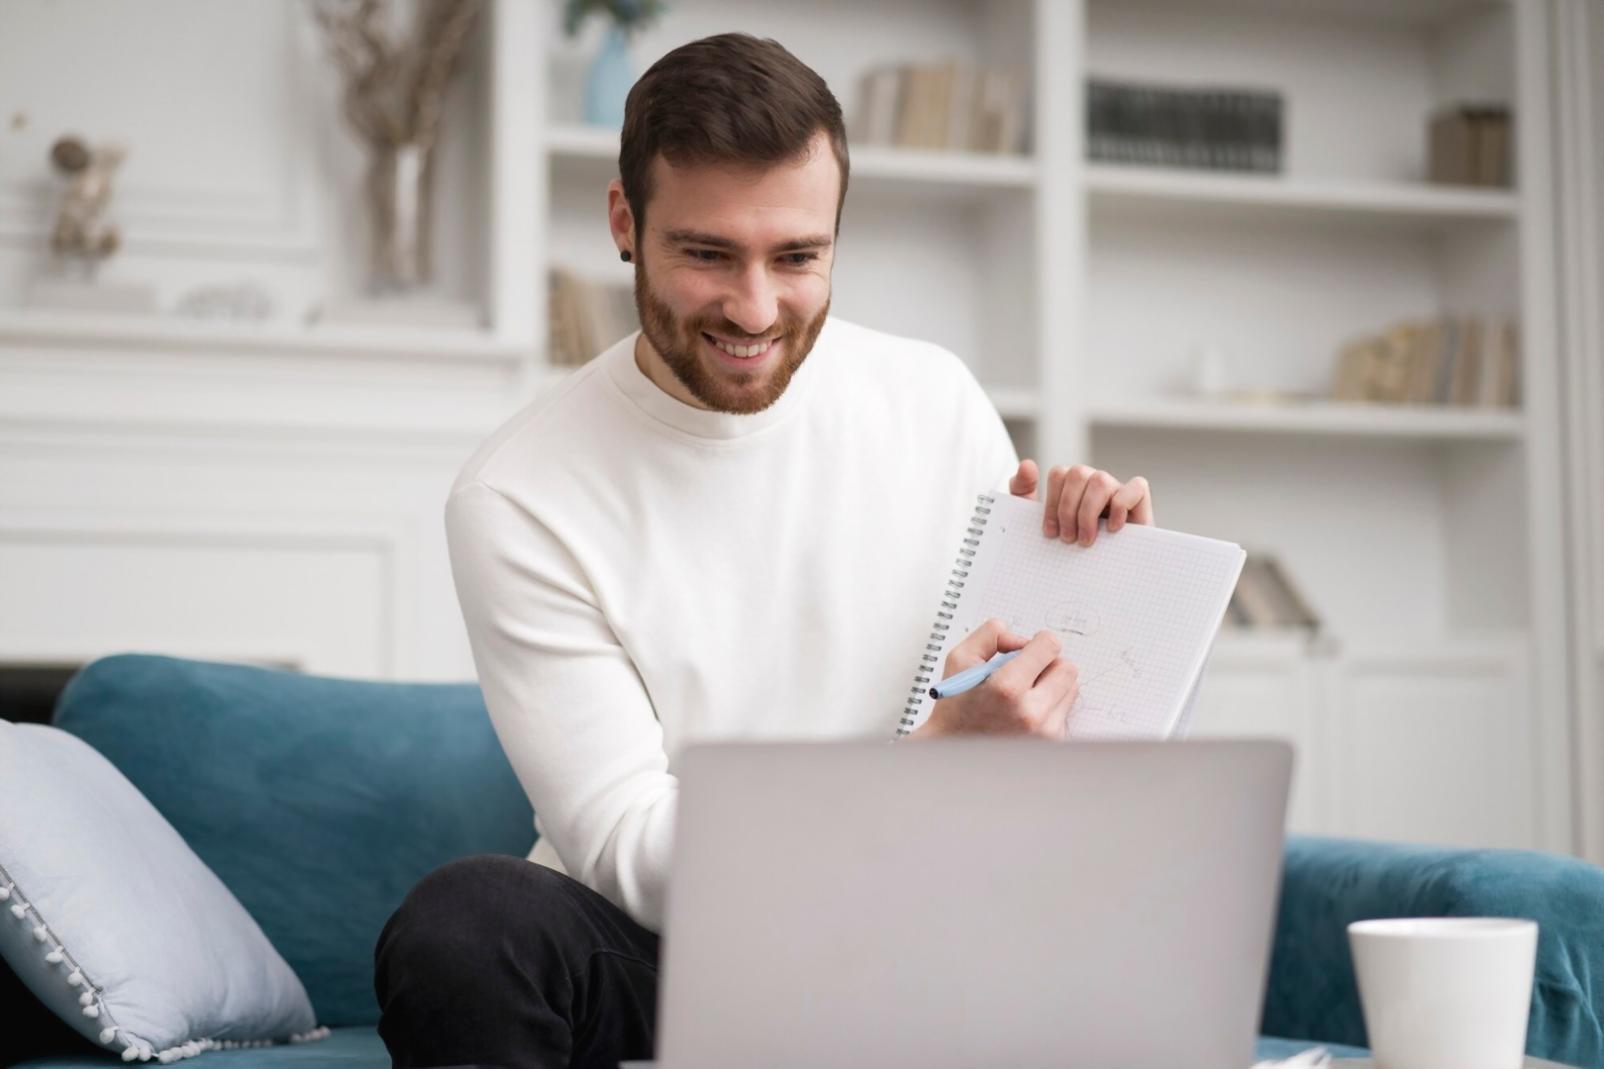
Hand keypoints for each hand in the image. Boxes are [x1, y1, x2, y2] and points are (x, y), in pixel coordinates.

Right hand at [912, 618, 1078, 739]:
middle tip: (1029, 670)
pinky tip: (1026, 712)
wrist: (954, 754)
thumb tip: (1022, 640)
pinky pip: (1064, 711)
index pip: (1049, 647)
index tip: (1031, 648)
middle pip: (1067, 668)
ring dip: (1052, 685)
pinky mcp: (1051, 744)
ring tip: (1024, 694)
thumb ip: (991, 635)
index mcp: (1007, 688)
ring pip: (1071, 689)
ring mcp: (1044, 732)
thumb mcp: (960, 660)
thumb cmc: (955, 709)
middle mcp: (1031, 713)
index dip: (1039, 642)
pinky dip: (1050, 707)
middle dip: (1049, 663)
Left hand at [1009, 459, 1152, 546]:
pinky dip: (1122, 505)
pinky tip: (1113, 528)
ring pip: (1101, 480)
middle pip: (1078, 474)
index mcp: (1072, 486)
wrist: (1100, 581)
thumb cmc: (1070, 548)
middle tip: (1068, 539)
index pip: (1059, 474)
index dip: (1051, 503)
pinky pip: (1137, 487)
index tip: (1050, 533)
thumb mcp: (1039, 521)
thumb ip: (1024, 491)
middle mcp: (1095, 484)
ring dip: (1088, 512)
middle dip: (1067, 509)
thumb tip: (1027, 463)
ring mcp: (1118, 491)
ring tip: (1086, 540)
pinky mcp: (1141, 504)